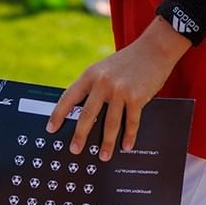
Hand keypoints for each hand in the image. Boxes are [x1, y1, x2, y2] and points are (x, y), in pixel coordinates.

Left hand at [46, 19, 188, 160]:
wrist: (154, 48)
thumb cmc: (129, 60)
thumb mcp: (105, 68)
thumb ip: (94, 86)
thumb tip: (85, 113)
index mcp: (91, 74)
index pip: (69, 96)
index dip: (58, 113)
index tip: (51, 128)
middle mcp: (103, 82)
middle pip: (88, 114)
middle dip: (80, 135)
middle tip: (75, 149)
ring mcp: (120, 90)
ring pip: (110, 123)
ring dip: (106, 143)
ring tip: (103, 156)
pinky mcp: (137, 97)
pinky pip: (131, 122)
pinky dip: (129, 136)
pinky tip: (126, 145)